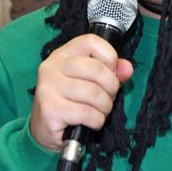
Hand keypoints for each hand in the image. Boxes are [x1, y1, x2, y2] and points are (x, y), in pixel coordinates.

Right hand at [27, 34, 134, 152]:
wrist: (44, 128)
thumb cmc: (69, 101)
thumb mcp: (89, 81)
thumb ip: (110, 71)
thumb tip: (127, 68)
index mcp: (62, 54)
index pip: (91, 42)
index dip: (109, 57)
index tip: (111, 73)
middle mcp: (52, 67)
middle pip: (96, 69)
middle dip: (111, 88)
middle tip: (108, 98)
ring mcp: (49, 88)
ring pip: (94, 94)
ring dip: (105, 108)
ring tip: (99, 112)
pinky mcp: (50, 109)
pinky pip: (88, 113)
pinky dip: (96, 121)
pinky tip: (90, 123)